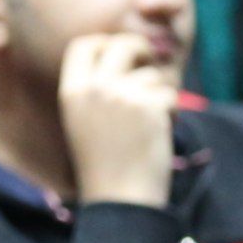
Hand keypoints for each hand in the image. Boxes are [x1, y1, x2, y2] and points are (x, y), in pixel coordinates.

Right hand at [59, 32, 179, 207]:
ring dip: (158, 95)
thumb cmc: (103, 165)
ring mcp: (121, 95)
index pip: (84, 44)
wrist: (118, 199)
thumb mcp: (83, 121)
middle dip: (141, 51)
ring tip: (148, 125)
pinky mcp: (149, 106)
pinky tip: (159, 134)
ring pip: (152, 75)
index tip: (119, 54)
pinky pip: (170, 95)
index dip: (104, 43)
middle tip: (149, 65)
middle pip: (122, 45)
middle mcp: (94, 88)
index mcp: (71, 92)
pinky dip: (171, 114)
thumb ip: (95, 90)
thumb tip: (122, 55)